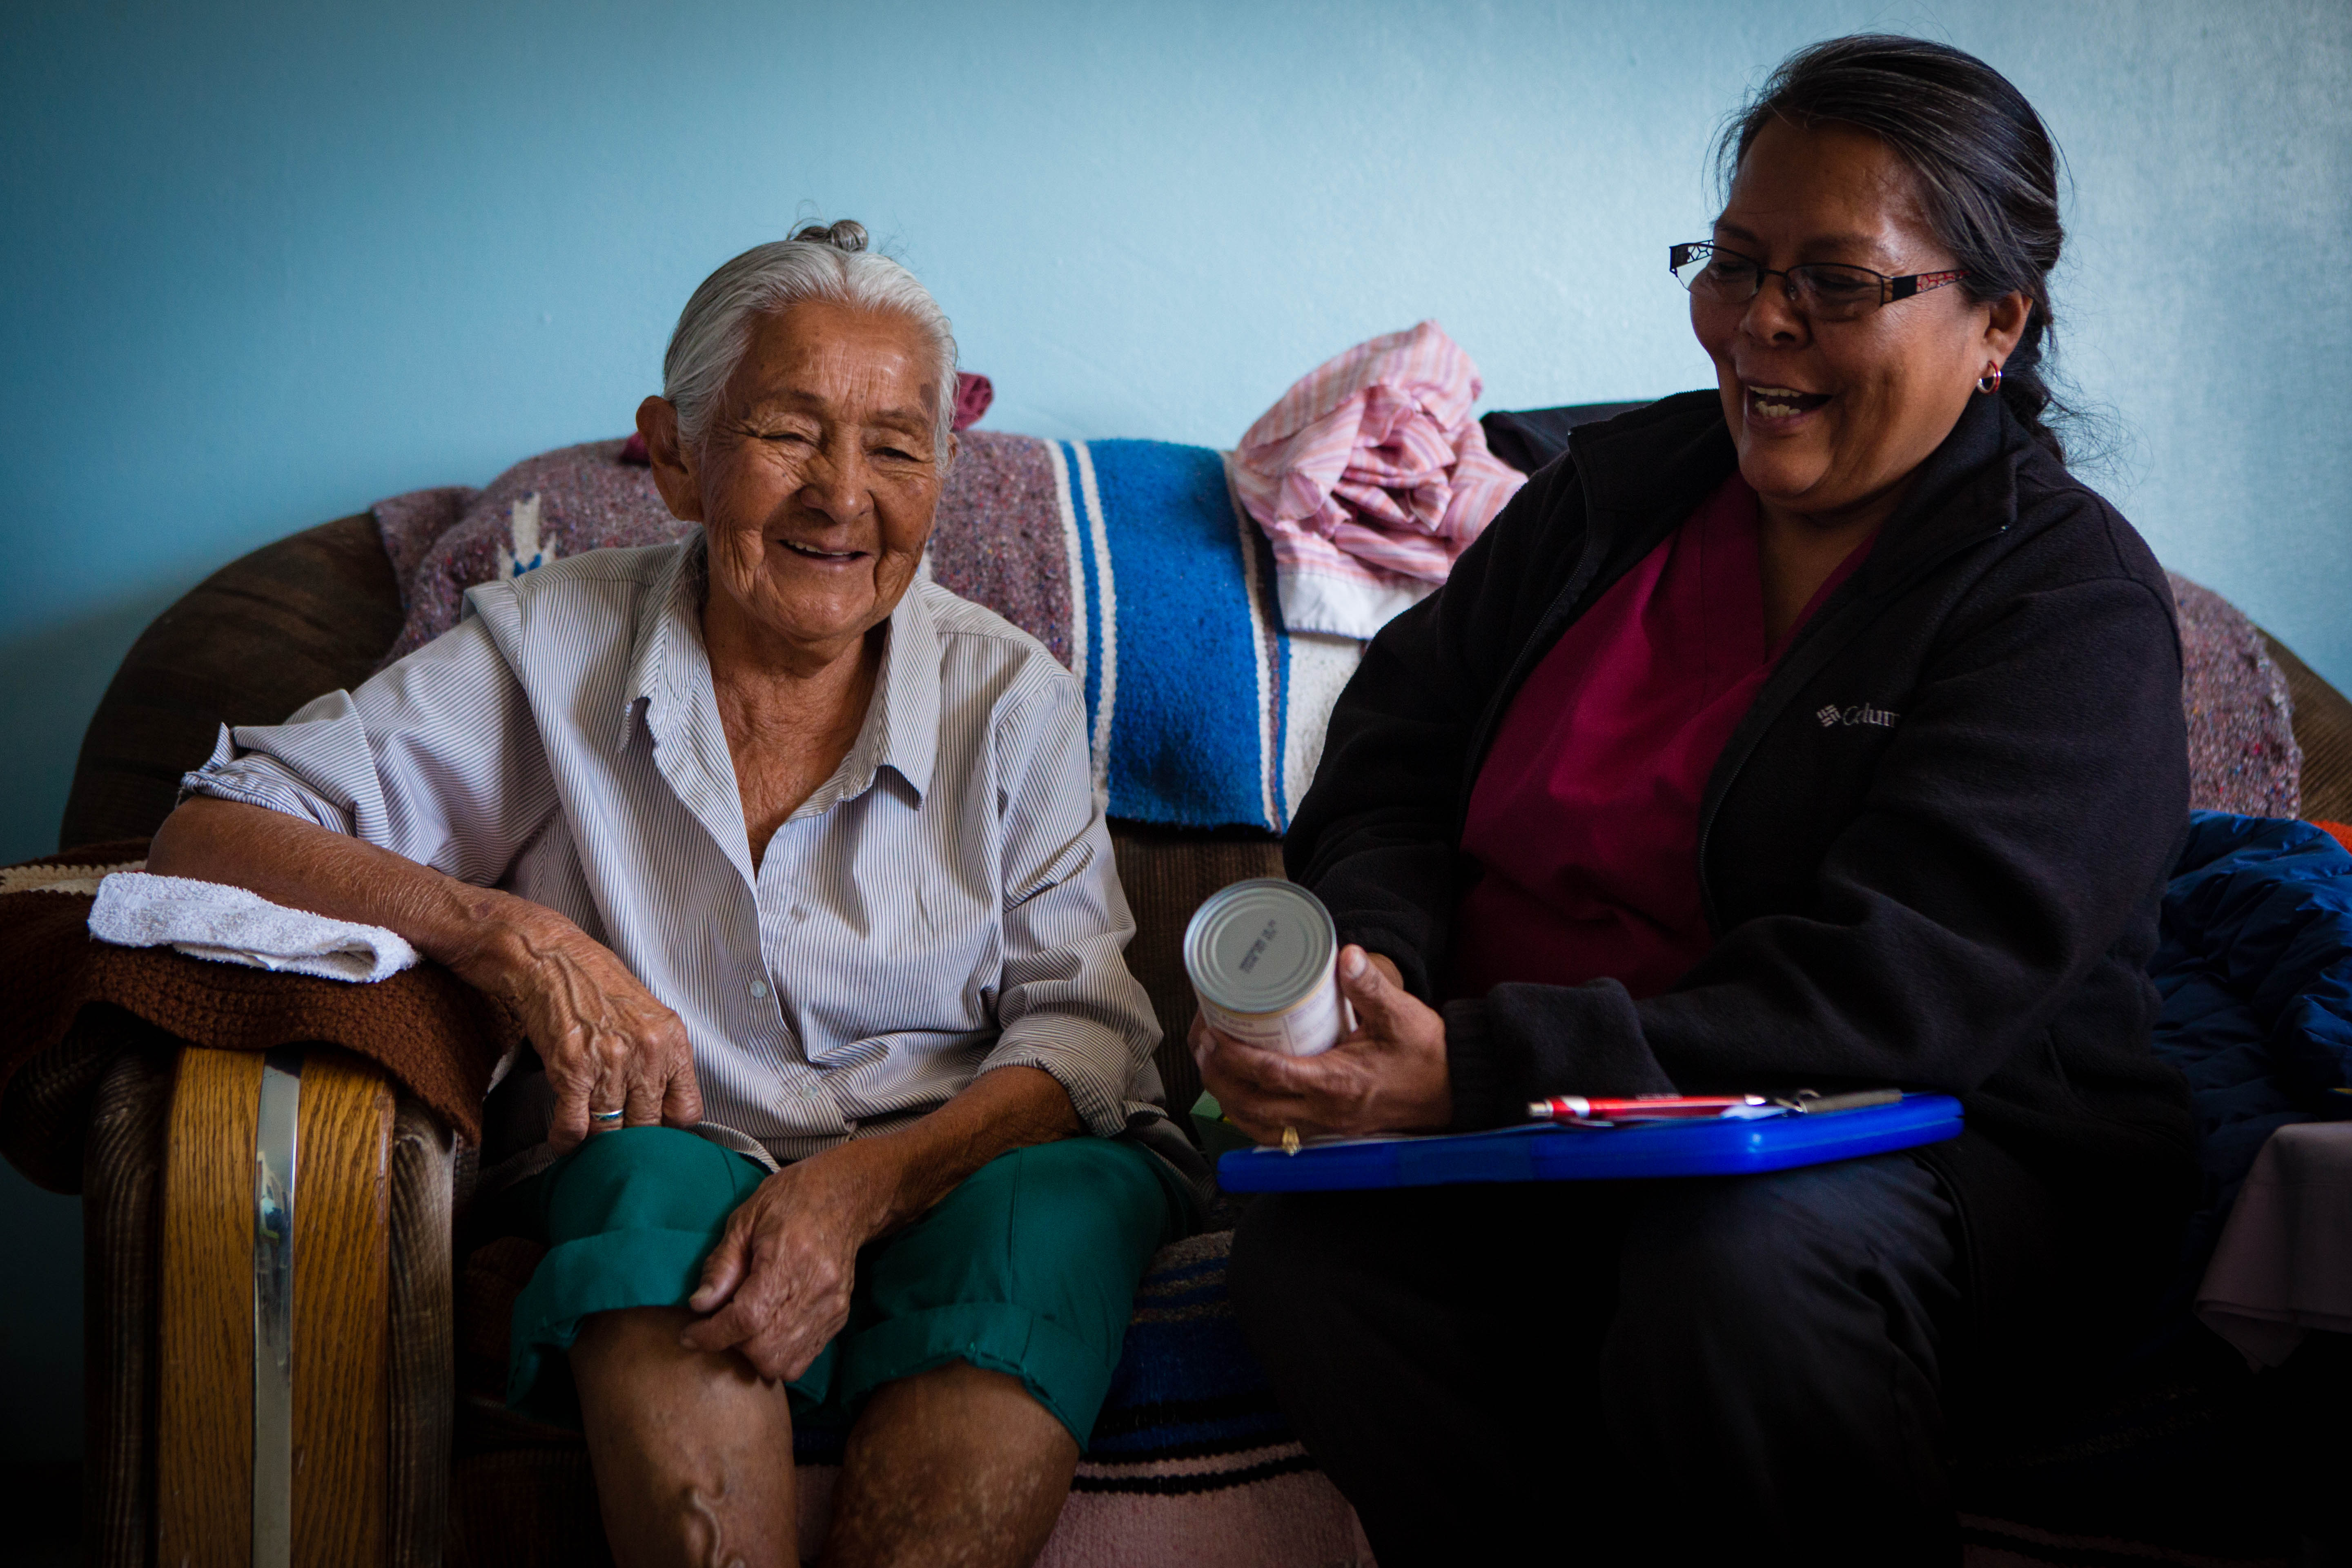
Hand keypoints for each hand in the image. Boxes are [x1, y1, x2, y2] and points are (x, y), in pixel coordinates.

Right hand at [465, 902, 702, 1150]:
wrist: (551, 958)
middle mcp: (647, 1053)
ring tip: (589, 1143)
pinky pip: (576, 1126)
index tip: (653, 1133)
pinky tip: (564, 1138)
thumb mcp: (647, 1016)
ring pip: (611, 1131)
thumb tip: (660, 1107)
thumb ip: (659, 1059)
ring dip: (597, 1143)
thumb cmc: (596, 985)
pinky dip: (567, 1140)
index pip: (686, 1111)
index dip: (668, 1130)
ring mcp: (610, 1062)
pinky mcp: (572, 1068)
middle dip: (629, 1138)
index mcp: (672, 1040)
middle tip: (616, 1141)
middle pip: (647, 1127)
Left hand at [680, 1141, 897, 1379]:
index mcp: (790, 1257)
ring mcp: (832, 1307)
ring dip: (755, 1355)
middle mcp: (816, 1289)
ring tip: (745, 1329)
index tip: (690, 1335)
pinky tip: (768, 1329)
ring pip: (784, 1364)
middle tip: (720, 1324)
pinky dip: (778, 1354)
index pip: (747, 1318)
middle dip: (733, 1345)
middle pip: (765, 1350)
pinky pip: (803, 1359)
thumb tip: (700, 1305)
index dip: (712, 1334)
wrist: (845, 1197)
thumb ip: (722, 1264)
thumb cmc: (791, 1200)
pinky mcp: (840, 1317)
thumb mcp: (746, 1219)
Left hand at [1192, 944, 1451, 1142]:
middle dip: (1219, 1077)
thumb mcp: (1402, 1015)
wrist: (1453, 1090)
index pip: (1272, 1074)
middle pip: (1253, 1105)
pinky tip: (1240, 1100)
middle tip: (1202, 1045)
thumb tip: (1344, 956)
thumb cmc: (1427, 1054)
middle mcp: (1325, 1111)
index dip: (1236, 1057)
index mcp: (1337, 1083)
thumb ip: (1371, 986)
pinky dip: (1251, 1119)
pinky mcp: (1330, 1129)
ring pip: (1260, 1125)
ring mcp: (1326, 1125)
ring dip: (1229, 1100)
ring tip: (1212, 1069)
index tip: (1213, 1034)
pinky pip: (1278, 1134)